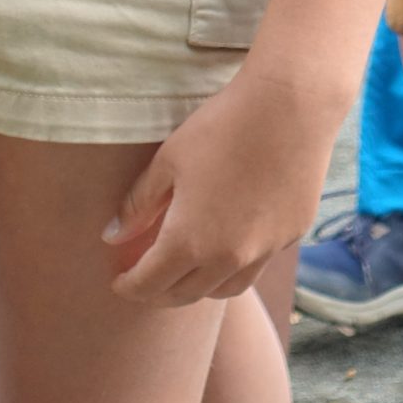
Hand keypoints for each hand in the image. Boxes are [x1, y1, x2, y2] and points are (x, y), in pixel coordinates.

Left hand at [102, 62, 337, 307]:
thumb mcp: (169, 160)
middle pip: (186, 295)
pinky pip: (256, 264)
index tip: (119, 283)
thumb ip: (138, 204)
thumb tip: (112, 235)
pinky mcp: (290, 236)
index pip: (150, 284)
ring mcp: (264, 251)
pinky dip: (235, 264)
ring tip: (187, 270)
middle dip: (160, 293)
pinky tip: (229, 242)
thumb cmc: (221, 126)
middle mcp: (228, 259)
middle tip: (146, 281)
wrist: (290, 107)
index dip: (130, 287)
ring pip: (224, 289)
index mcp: (190, 241)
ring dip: (200, 287)